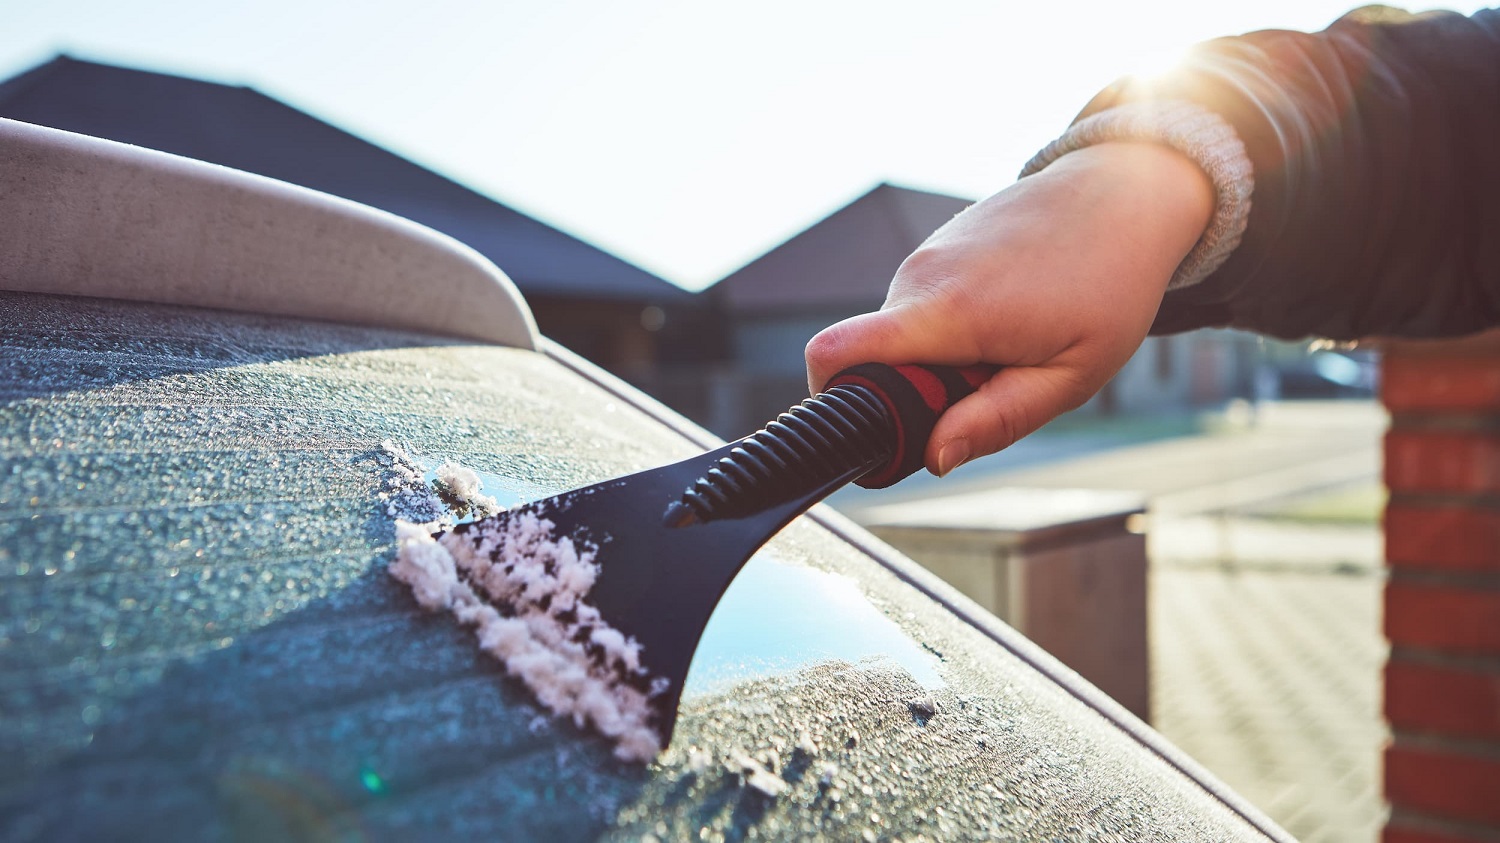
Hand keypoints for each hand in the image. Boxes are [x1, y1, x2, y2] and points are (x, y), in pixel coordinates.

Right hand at [805, 141, 1214, 476]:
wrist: (1125, 192)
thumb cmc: (1109, 285)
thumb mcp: (1070, 376)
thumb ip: (996, 420)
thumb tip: (934, 458)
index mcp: (947, 312)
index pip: (834, 353)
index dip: (833, 403)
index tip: (884, 430)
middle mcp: (920, 276)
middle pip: (875, 360)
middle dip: (918, 391)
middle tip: (992, 383)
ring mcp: (924, 255)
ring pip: (903, 337)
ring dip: (942, 358)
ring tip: (1012, 341)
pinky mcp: (935, 247)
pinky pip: (921, 309)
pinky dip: (952, 328)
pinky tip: (1009, 312)